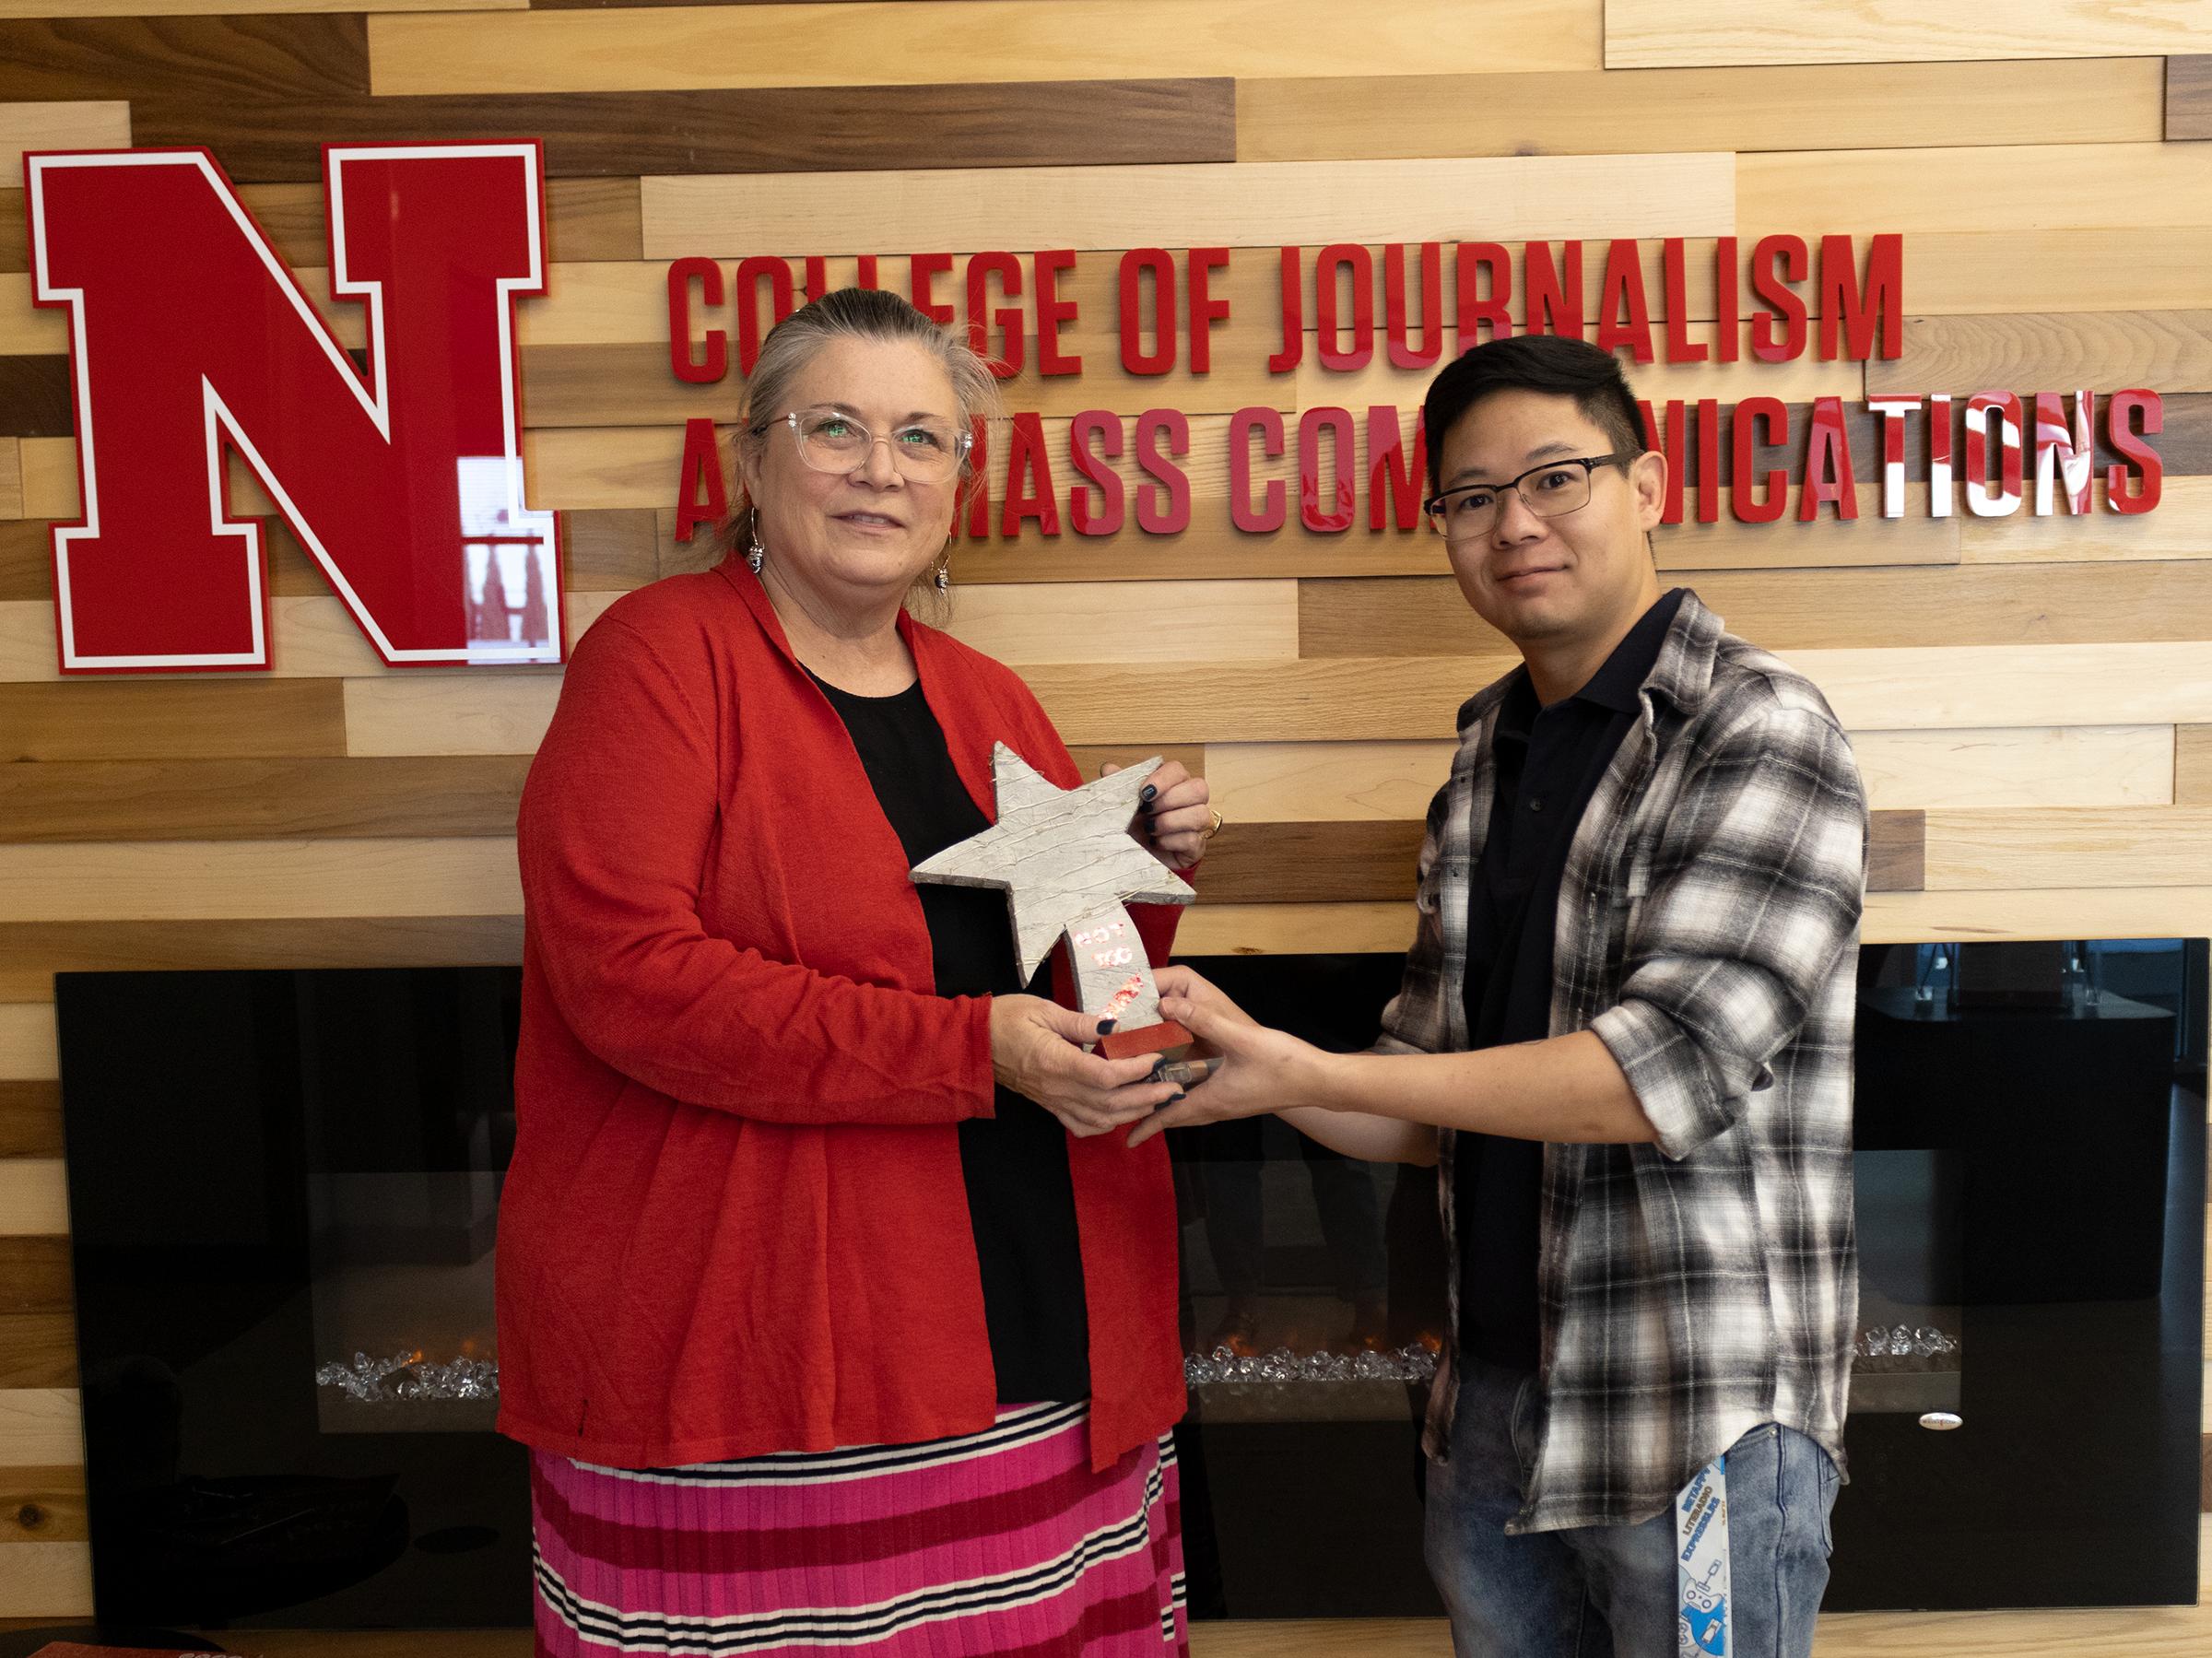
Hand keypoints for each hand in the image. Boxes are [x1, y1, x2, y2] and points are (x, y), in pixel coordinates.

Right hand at [990, 993, 1181, 1137]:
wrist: (976, 1043)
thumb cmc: (1007, 1019)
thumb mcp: (1044, 1009)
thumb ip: (1082, 1022)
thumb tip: (1115, 1027)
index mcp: (1057, 1061)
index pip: (1106, 1075)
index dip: (1136, 1069)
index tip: (1157, 1057)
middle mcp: (1058, 1088)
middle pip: (1111, 1102)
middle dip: (1147, 1096)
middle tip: (1174, 1087)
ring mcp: (1054, 1101)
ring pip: (1101, 1119)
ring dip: (1133, 1112)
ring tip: (1158, 1100)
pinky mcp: (1051, 1106)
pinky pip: (1082, 1125)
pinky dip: (1107, 1124)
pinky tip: (1122, 1114)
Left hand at [1100, 758, 1210, 870]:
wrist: (1133, 860)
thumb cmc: (1131, 829)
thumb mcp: (1120, 807)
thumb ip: (1117, 786)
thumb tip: (1109, 769)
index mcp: (1172, 785)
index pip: (1178, 770)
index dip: (1163, 778)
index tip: (1144, 791)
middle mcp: (1189, 801)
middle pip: (1199, 788)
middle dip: (1170, 799)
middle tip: (1147, 810)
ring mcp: (1196, 825)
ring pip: (1201, 814)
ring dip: (1171, 821)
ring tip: (1150, 828)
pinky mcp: (1196, 847)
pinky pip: (1193, 839)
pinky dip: (1170, 841)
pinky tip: (1155, 842)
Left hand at [1125, 965, 1329, 1146]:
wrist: (1321, 1080)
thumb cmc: (1284, 1064)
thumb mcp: (1240, 1039)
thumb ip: (1203, 1020)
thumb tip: (1167, 1004)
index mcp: (1213, 1099)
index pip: (1170, 1116)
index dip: (1146, 1125)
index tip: (1125, 1137)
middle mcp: (1219, 1107)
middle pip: (1178, 1117)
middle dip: (1153, 1116)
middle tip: (1129, 1111)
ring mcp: (1231, 1104)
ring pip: (1192, 1110)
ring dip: (1171, 1106)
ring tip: (1150, 1096)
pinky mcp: (1241, 1097)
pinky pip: (1205, 1101)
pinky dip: (1188, 1096)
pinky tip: (1186, 1080)